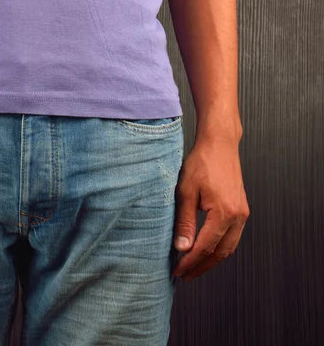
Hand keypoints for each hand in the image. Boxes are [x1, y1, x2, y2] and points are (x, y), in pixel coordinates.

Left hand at [172, 136, 249, 280]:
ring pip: (229, 247)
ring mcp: (242, 213)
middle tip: (185, 275)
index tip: (177, 270)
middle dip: (202, 266)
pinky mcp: (241, 209)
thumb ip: (184, 222)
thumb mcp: (185, 192)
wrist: (219, 144)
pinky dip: (219, 247)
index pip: (204, 247)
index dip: (190, 262)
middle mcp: (237, 216)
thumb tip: (182, 248)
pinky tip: (206, 249)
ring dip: (211, 259)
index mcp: (224, 213)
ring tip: (194, 266)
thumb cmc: (201, 163)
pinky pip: (232, 236)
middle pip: (220, 253)